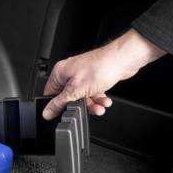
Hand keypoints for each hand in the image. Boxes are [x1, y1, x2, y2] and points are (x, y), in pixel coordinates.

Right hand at [42, 29, 165, 119]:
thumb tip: (47, 112)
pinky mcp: (94, 78)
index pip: (50, 94)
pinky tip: (104, 101)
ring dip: (92, 104)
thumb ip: (60, 102)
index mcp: (60, 73)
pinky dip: (98, 98)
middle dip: (79, 105)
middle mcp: (70, 73)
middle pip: (68, 97)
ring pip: (81, 97)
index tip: (63, 113)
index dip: (56, 106)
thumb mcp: (76, 90)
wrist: (124, 59)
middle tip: (87, 108)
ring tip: (99, 106)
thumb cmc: (102, 67)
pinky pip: (91, 93)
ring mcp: (82, 75)